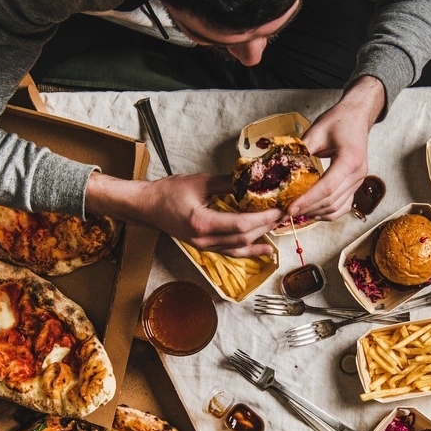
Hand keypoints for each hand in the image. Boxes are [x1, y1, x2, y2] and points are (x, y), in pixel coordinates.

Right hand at [89, 172, 280, 256]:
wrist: (148, 207)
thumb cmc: (168, 192)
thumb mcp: (200, 181)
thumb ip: (228, 182)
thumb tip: (251, 179)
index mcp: (203, 223)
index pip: (241, 224)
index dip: (263, 218)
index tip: (278, 208)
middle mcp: (204, 240)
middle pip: (244, 237)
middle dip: (266, 227)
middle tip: (283, 215)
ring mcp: (204, 247)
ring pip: (239, 247)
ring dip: (261, 239)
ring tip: (278, 230)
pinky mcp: (205, 247)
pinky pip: (231, 251)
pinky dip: (249, 250)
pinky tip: (263, 249)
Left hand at [287, 77, 384, 221]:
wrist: (356, 116)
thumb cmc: (339, 120)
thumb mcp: (316, 132)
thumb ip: (301, 151)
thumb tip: (281, 168)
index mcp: (350, 159)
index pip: (327, 187)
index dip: (307, 200)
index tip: (289, 207)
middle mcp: (358, 173)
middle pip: (331, 200)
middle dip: (308, 208)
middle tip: (286, 212)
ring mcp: (359, 181)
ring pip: (337, 207)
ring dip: (316, 212)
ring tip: (297, 212)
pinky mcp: (356, 185)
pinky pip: (343, 206)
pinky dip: (328, 213)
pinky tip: (313, 212)